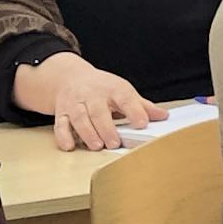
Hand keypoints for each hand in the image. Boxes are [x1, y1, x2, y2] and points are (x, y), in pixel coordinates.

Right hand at [17, 53, 162, 150]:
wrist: (70, 77)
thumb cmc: (101, 88)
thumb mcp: (123, 91)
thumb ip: (141, 106)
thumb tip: (162, 116)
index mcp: (113, 88)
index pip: (125, 98)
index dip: (134, 110)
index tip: (142, 123)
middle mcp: (92, 95)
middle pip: (98, 110)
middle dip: (106, 128)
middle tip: (114, 143)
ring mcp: (75, 104)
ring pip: (79, 118)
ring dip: (88, 133)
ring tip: (97, 146)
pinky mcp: (62, 113)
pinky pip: (60, 124)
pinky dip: (64, 136)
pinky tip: (70, 146)